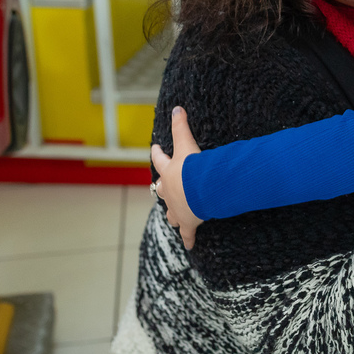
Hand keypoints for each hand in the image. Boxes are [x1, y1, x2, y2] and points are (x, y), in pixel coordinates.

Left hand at [150, 106, 203, 249]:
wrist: (200, 191)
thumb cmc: (193, 169)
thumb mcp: (186, 144)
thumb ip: (181, 126)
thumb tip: (176, 107)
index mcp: (170, 172)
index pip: (160, 160)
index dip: (157, 153)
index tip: (154, 148)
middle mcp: (170, 192)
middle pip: (163, 189)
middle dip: (163, 188)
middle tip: (164, 187)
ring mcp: (178, 209)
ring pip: (172, 213)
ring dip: (173, 214)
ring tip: (175, 217)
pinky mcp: (189, 222)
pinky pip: (188, 234)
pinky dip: (189, 239)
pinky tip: (190, 245)